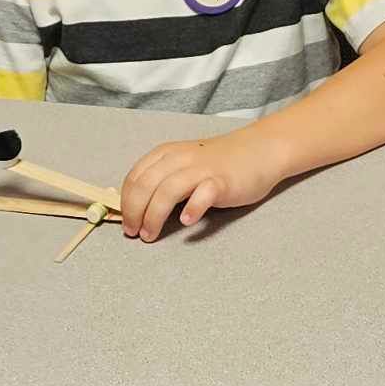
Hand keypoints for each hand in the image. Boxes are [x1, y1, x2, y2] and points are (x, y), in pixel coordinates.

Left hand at [119, 129, 286, 240]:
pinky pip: (203, 194)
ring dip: (154, 215)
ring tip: (151, 234)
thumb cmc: (220, 162)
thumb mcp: (184, 163)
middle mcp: (181, 159)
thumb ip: (164, 179)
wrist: (259, 151)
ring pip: (168, 190)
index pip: (135, 177)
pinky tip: (186, 222)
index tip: (127, 222)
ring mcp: (202, 169)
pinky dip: (192, 208)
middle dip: (135, 212)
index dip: (126, 202)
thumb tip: (139, 208)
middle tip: (135, 233)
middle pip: (146, 185)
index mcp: (167, 153)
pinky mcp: (223, 182)